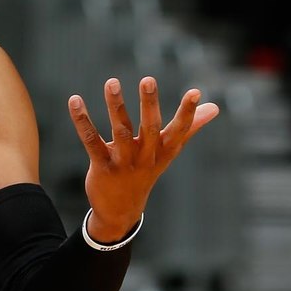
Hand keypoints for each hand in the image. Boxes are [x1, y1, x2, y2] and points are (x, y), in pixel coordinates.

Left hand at [68, 76, 218, 241]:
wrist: (120, 211)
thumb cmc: (146, 172)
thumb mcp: (168, 152)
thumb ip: (189, 128)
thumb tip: (215, 107)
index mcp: (163, 152)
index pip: (179, 131)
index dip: (188, 113)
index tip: (195, 92)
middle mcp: (145, 157)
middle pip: (149, 128)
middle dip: (149, 104)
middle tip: (148, 79)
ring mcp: (124, 163)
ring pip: (120, 131)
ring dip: (116, 105)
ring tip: (111, 82)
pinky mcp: (102, 166)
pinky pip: (91, 140)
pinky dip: (82, 120)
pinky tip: (75, 100)